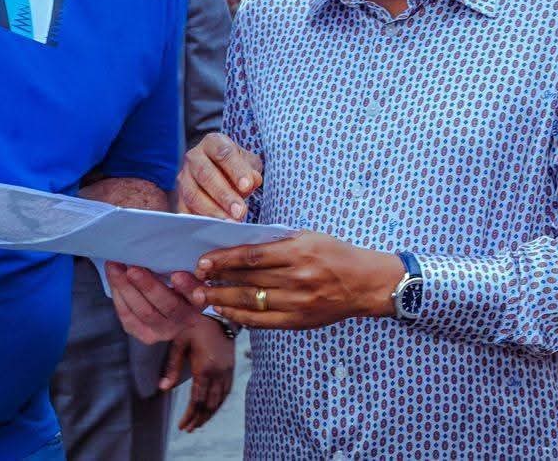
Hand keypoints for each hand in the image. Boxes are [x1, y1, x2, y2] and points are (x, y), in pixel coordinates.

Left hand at [105, 262, 203, 343]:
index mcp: (198, 302)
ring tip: (114, 267)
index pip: (195, 296)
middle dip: (147, 286)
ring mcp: (162, 331)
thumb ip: (186, 267)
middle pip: (167, 305)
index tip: (177, 275)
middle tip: (132, 268)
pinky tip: (113, 277)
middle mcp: (183, 320)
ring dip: (126, 288)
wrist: (176, 315)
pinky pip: (128, 316)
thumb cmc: (180, 286)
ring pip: (143, 312)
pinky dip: (118, 295)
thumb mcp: (190, 276)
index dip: (187, 287)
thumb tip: (170, 250)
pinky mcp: (143, 334)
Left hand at [159, 315, 234, 431]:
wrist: (218, 314)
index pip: (198, 400)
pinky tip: (212, 408)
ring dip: (209, 414)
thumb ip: (172, 367)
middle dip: (199, 419)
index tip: (182, 425)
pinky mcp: (231, 368)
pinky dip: (219, 404)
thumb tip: (162, 388)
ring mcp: (227, 371)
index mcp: (205, 368)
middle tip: (188, 429)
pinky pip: (227, 391)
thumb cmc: (195, 326)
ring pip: (220, 400)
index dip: (190, 415)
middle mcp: (218, 373)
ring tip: (198, 423)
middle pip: (210, 405)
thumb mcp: (180, 343)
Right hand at [178, 133, 262, 220]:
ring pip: (193, 194)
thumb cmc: (236, 167)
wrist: (217, 172)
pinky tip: (213, 229)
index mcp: (213, 142)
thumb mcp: (248, 163)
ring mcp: (183, 177)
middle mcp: (194, 157)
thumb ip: (251, 171)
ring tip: (230, 224)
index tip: (247, 186)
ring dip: (212, 211)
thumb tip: (252, 181)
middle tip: (240, 212)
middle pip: (206, 174)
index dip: (236, 170)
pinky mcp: (178, 197)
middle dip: (224, 195)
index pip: (223, 153)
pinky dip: (198, 221)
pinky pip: (184, 210)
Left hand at [192, 232, 403, 329]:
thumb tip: (240, 246)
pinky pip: (262, 320)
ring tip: (201, 297)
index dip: (224, 260)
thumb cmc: (335, 254)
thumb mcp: (308, 237)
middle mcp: (296, 278)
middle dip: (216, 280)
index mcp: (298, 252)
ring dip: (222, 299)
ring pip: (251, 301)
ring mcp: (297, 303)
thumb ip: (276, 242)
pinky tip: (224, 310)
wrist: (365, 283)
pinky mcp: (298, 321)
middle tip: (192, 279)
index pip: (252, 256)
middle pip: (247, 280)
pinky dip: (240, 316)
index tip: (203, 261)